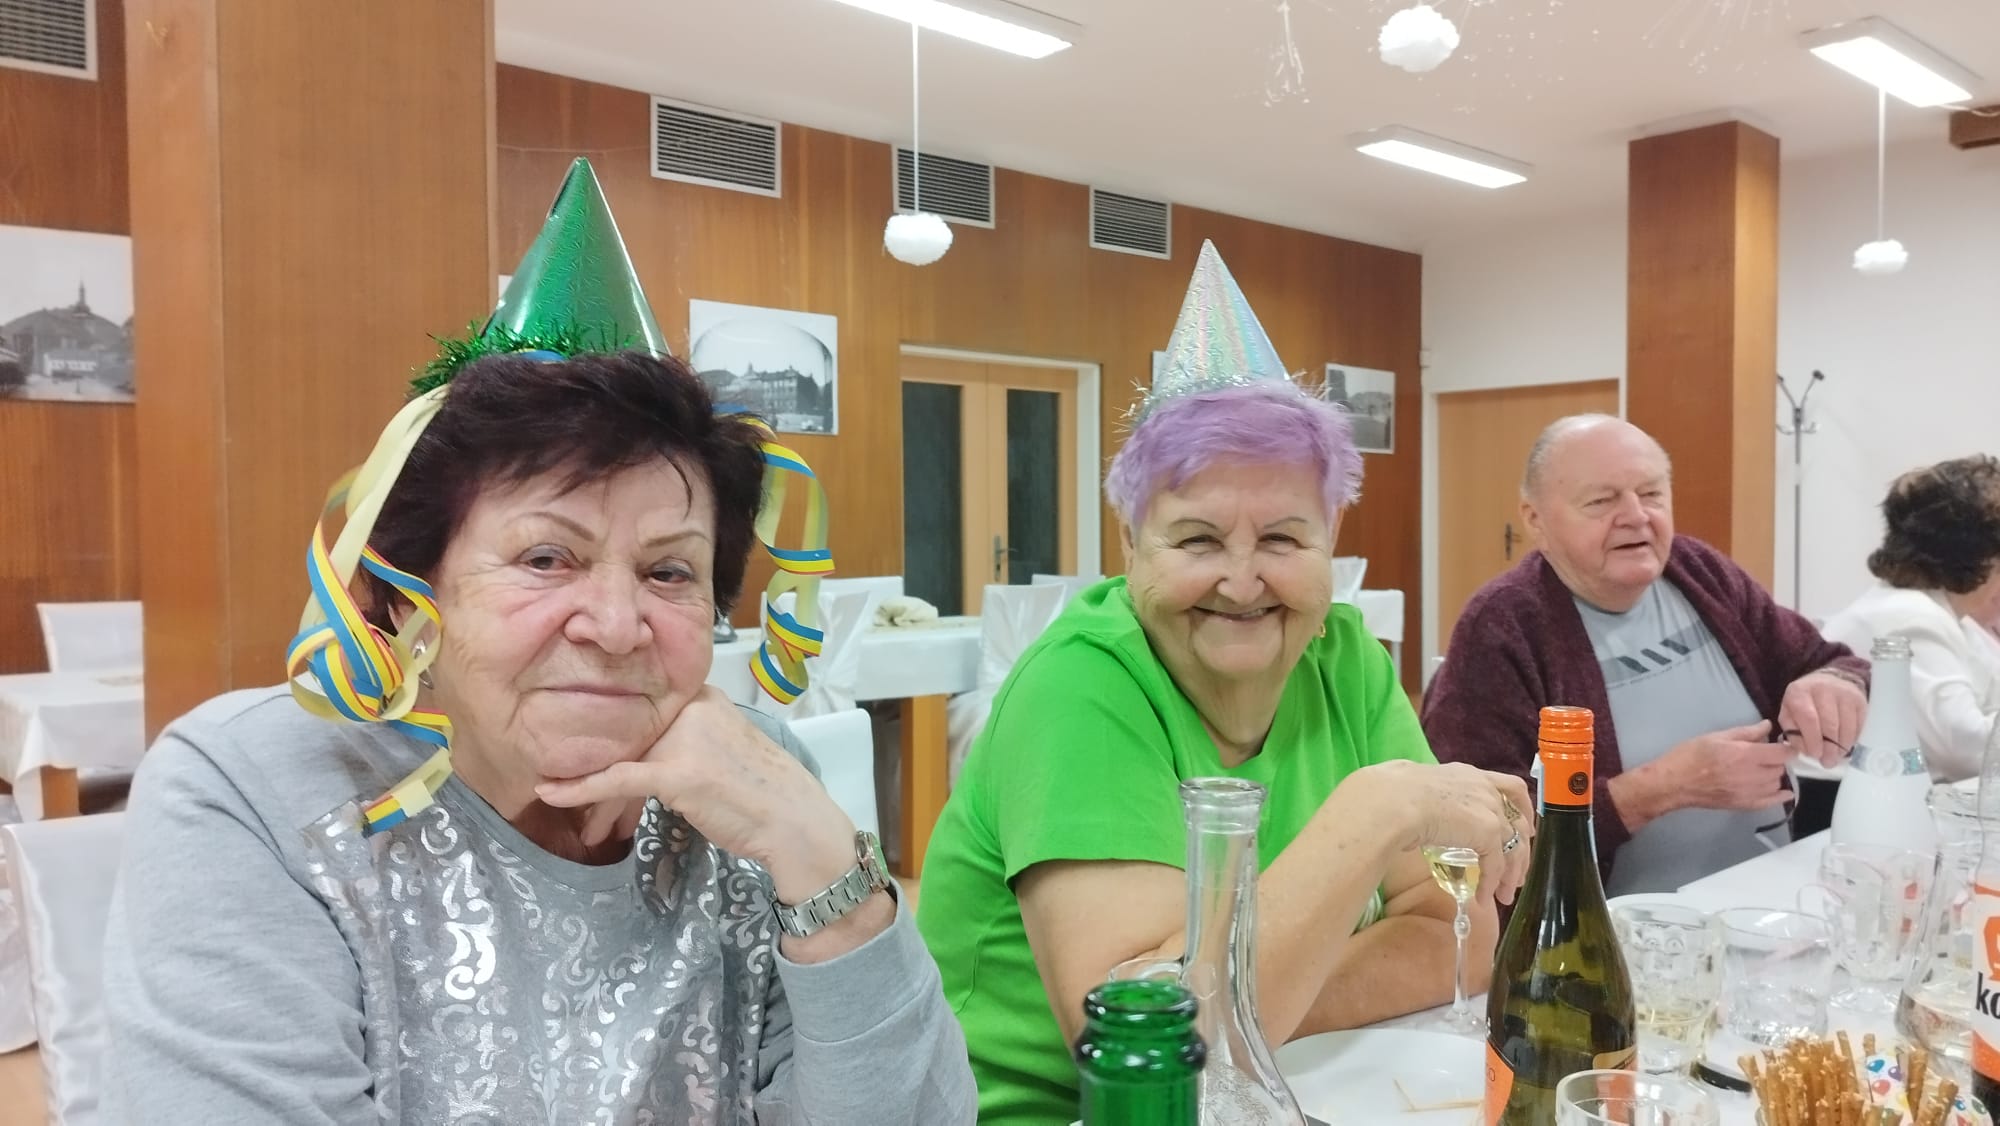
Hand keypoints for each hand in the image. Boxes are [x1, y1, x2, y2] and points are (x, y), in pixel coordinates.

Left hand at [535, 687, 856, 903]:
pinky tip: (551, 792)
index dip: (608, 738)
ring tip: (573, 810)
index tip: (581, 755)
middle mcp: (691, 706)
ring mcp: (684, 737)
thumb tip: (638, 751)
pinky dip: (580, 787)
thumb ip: (683, 737)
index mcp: (701, 693)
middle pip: (625, 734)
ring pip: (618, 757)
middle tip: (578, 797)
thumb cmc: (763, 791)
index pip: (639, 710)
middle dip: (596, 767)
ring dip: (590, 788)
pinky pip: (616, 777)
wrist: (795, 821)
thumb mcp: (721, 746)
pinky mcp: (677, 771)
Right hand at [1360, 760, 1534, 905]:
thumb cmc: (1393, 793)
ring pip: (1514, 846)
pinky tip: (1483, 897)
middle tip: (1517, 873)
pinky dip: (1492, 883)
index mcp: (1470, 775)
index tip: (1524, 828)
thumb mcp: (1416, 790)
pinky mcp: (1488, 832)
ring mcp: (1490, 809)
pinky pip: (1496, 864)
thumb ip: (1423, 801)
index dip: (1522, 809)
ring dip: (1511, 873)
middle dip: (1522, 849)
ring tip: (1504, 895)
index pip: (1510, 787)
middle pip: (1519, 820)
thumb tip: (1410, 818)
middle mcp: (1486, 789)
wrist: (1394, 801)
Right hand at [1653, 720, 1792, 811]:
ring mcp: (1749, 792)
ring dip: (1774, 775)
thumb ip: (1745, 732)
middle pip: (1780, 768)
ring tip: (1764, 769)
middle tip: (1766, 754)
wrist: (1674, 783)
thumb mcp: (1716, 736)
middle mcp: (1751, 775)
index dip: (1788, 747)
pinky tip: (1785, 792)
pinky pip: (1770, 802)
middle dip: (1777, 760)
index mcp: (1745, 754)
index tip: (1785, 744)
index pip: (1782, 753)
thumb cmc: (1690, 755)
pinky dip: (1780, 797)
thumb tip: (1767, 726)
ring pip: (1776, 783)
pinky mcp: (1743, 805)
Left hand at [1778, 670, 1866, 765]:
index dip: (1813, 740)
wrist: (1827, 681)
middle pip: (1830, 724)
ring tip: (1836, 756)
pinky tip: (1846, 745)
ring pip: (1846, 726)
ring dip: (1842, 746)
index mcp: (1800, 692)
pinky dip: (1853, 739)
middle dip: (1829, 748)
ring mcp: (1844, 693)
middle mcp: (1823, 689)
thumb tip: (1804, 751)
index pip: (1809, 718)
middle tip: (1828, 762)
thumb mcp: (1789, 713)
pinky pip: (1859, 725)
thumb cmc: (1804, 703)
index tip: (1815, 755)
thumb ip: (1792, 732)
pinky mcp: (1859, 700)